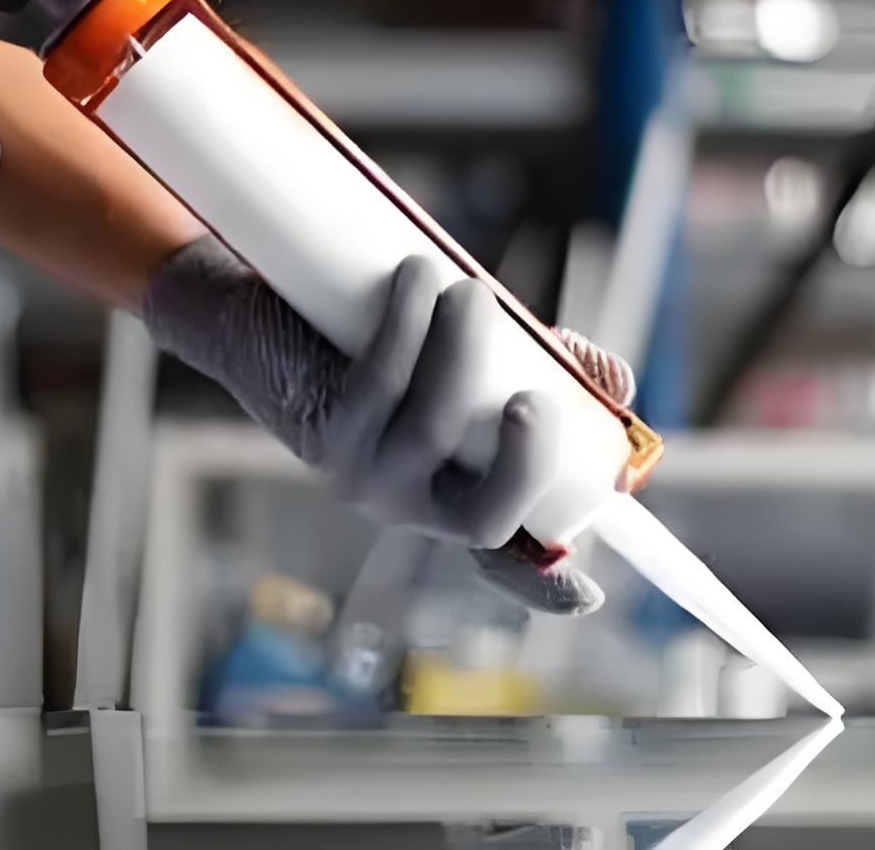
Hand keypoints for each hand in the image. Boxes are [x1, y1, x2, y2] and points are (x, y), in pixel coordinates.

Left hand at [142, 236, 635, 614]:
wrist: (258, 311)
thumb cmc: (382, 331)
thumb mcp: (476, 347)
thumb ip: (545, 358)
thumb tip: (616, 379)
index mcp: (458, 494)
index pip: (510, 558)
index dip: (551, 588)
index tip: (589, 594)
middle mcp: (412, 504)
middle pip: (484, 517)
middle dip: (522, 464)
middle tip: (536, 396)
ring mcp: (364, 477)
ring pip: (430, 433)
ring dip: (460, 354)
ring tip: (469, 289)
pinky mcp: (323, 432)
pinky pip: (375, 388)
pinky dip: (405, 329)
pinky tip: (414, 279)